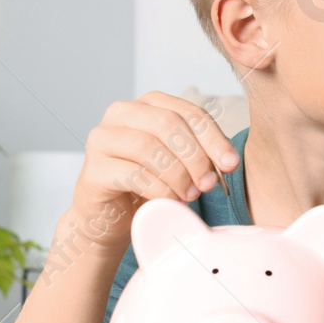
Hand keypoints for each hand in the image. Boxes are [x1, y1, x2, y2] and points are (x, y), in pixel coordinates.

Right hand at [66, 90, 238, 258]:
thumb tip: (228, 161)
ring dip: (177, 174)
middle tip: (208, 184)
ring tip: (190, 195)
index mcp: (149, 104)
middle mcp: (122, 113)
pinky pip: (132, 174)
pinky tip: (170, 201)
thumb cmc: (149, 186)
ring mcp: (102, 138)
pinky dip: (158, 189)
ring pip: (148, 146)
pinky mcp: (93, 169)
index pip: (189, 112)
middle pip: (168, 124)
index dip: (214, 138)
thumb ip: (202, 154)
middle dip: (195, 156)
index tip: (231, 164)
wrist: (110, 218)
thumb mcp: (181, 163)